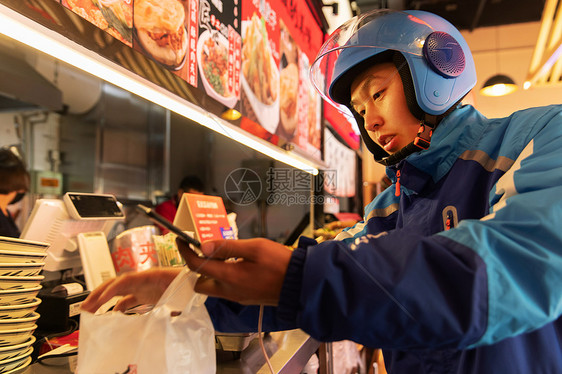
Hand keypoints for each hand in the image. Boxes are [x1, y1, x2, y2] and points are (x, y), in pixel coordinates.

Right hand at [80, 267, 181, 312]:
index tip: (102, 299)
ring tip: (90, 311)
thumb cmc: (190, 281)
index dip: (112, 289)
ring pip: (118, 291)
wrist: (197, 280)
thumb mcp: (182, 289)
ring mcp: (143, 286)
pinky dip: (117, 306)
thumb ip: (174, 299)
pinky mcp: (146, 294)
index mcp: (151, 276)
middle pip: (116, 283)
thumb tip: (169, 312)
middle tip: (85, 306)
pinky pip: (127, 299)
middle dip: (99, 293)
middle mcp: (143, 280)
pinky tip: (111, 315)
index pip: (126, 280)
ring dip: (103, 300)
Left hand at [177, 238, 291, 305]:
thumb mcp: (254, 247)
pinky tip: (235, 264)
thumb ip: (227, 247)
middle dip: (196, 268)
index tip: (181, 239)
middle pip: (200, 283)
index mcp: (229, 277)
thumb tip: (203, 246)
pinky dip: (223, 277)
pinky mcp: (245, 298)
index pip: (196, 266)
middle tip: (202, 250)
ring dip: (210, 273)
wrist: (300, 283)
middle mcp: (229, 291)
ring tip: (220, 255)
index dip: (185, 251)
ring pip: (213, 287)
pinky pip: (226, 289)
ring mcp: (237, 297)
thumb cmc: (280, 263)